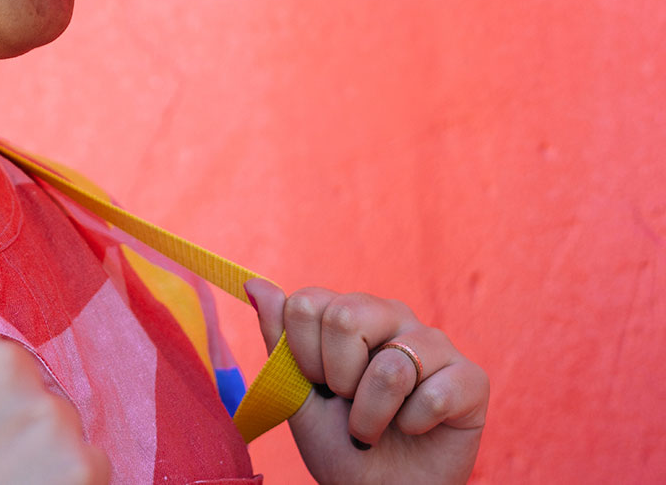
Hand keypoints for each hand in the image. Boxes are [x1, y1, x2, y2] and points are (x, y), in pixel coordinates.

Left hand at [245, 279, 488, 484]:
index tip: (315, 383)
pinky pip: (432, 396)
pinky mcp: (471, 378)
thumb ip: (278, 338)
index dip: (302, 355)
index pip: (308, 303)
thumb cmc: (339, 442)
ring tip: (376, 427)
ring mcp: (435, 342)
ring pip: (390, 366)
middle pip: (347, 316)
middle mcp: (394, 315)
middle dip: (337, 378)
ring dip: (370, 416)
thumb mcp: (297, 394)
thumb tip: (254, 283)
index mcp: (350, 311)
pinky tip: (414, 430)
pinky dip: (412, 427)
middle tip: (346, 402)